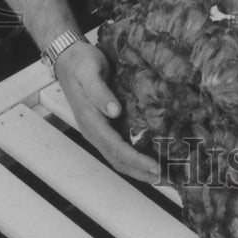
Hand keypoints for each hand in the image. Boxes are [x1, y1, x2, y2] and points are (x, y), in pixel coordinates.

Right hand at [54, 41, 160, 182]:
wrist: (69, 57)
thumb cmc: (81, 63)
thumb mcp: (89, 72)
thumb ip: (99, 92)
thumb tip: (113, 111)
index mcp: (91, 121)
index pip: (116, 148)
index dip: (136, 160)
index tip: (156, 166)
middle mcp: (94, 131)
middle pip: (119, 160)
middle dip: (142, 173)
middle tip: (168, 179)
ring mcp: (98, 130)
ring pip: (119, 157)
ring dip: (139, 170)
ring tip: (163, 176)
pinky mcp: (104, 125)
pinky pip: (120, 147)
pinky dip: (135, 158)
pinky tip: (150, 157)